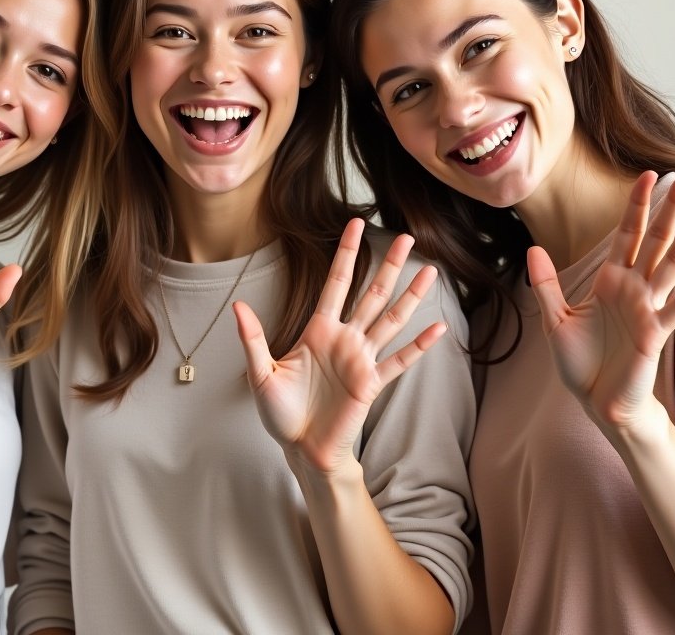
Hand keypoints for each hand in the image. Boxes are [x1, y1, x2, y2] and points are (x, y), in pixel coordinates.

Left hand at [233, 219, 444, 474]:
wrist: (300, 449)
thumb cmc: (280, 412)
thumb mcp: (260, 372)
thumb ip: (254, 338)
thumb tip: (237, 306)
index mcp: (318, 329)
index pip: (336, 282)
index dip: (346, 253)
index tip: (356, 224)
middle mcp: (344, 338)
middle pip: (371, 293)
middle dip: (388, 265)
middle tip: (407, 237)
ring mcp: (361, 359)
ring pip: (390, 320)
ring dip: (410, 297)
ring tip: (430, 272)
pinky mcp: (371, 383)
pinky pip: (399, 361)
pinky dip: (418, 346)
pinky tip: (437, 329)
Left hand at [528, 169, 674, 434]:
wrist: (595, 401)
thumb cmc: (579, 362)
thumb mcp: (554, 319)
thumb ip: (546, 284)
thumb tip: (533, 249)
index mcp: (610, 279)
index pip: (626, 233)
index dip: (637, 205)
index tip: (646, 175)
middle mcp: (633, 287)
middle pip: (656, 237)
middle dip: (670, 206)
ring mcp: (648, 307)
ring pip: (673, 262)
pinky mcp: (655, 332)